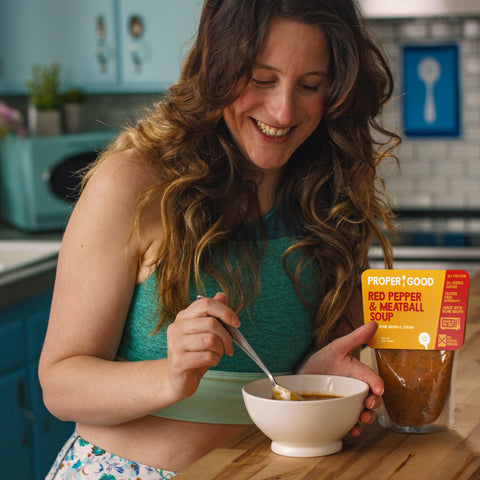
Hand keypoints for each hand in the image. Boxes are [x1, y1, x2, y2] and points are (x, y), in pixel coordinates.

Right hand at [166, 293, 239, 399]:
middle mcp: (176, 327)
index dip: (225, 311)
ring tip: (217, 354)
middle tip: (229, 347)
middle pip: (211, 323)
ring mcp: (175, 344)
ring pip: (210, 340)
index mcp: (183, 317)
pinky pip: (207, 356)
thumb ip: (213, 314)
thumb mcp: (205, 332)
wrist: (177, 380)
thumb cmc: (194, 354)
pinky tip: (210, 362)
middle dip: (226, 337)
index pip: (206, 303)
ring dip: (220, 349)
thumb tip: (221, 295)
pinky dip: (215, 360)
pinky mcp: (178, 361)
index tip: (236, 323)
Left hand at [299, 321, 383, 435]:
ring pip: (364, 413)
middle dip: (374, 404)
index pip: (373, 379)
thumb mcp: (338, 346)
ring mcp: (349, 401)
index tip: (378, 389)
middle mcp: (356, 389)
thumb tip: (373, 323)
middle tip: (369, 406)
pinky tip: (352, 430)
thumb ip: (356, 337)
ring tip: (362, 420)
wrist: (304, 375)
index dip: (377, 385)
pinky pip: (350, 422)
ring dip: (367, 418)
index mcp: (359, 374)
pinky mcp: (340, 412)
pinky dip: (353, 428)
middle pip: (373, 399)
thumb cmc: (324, 360)